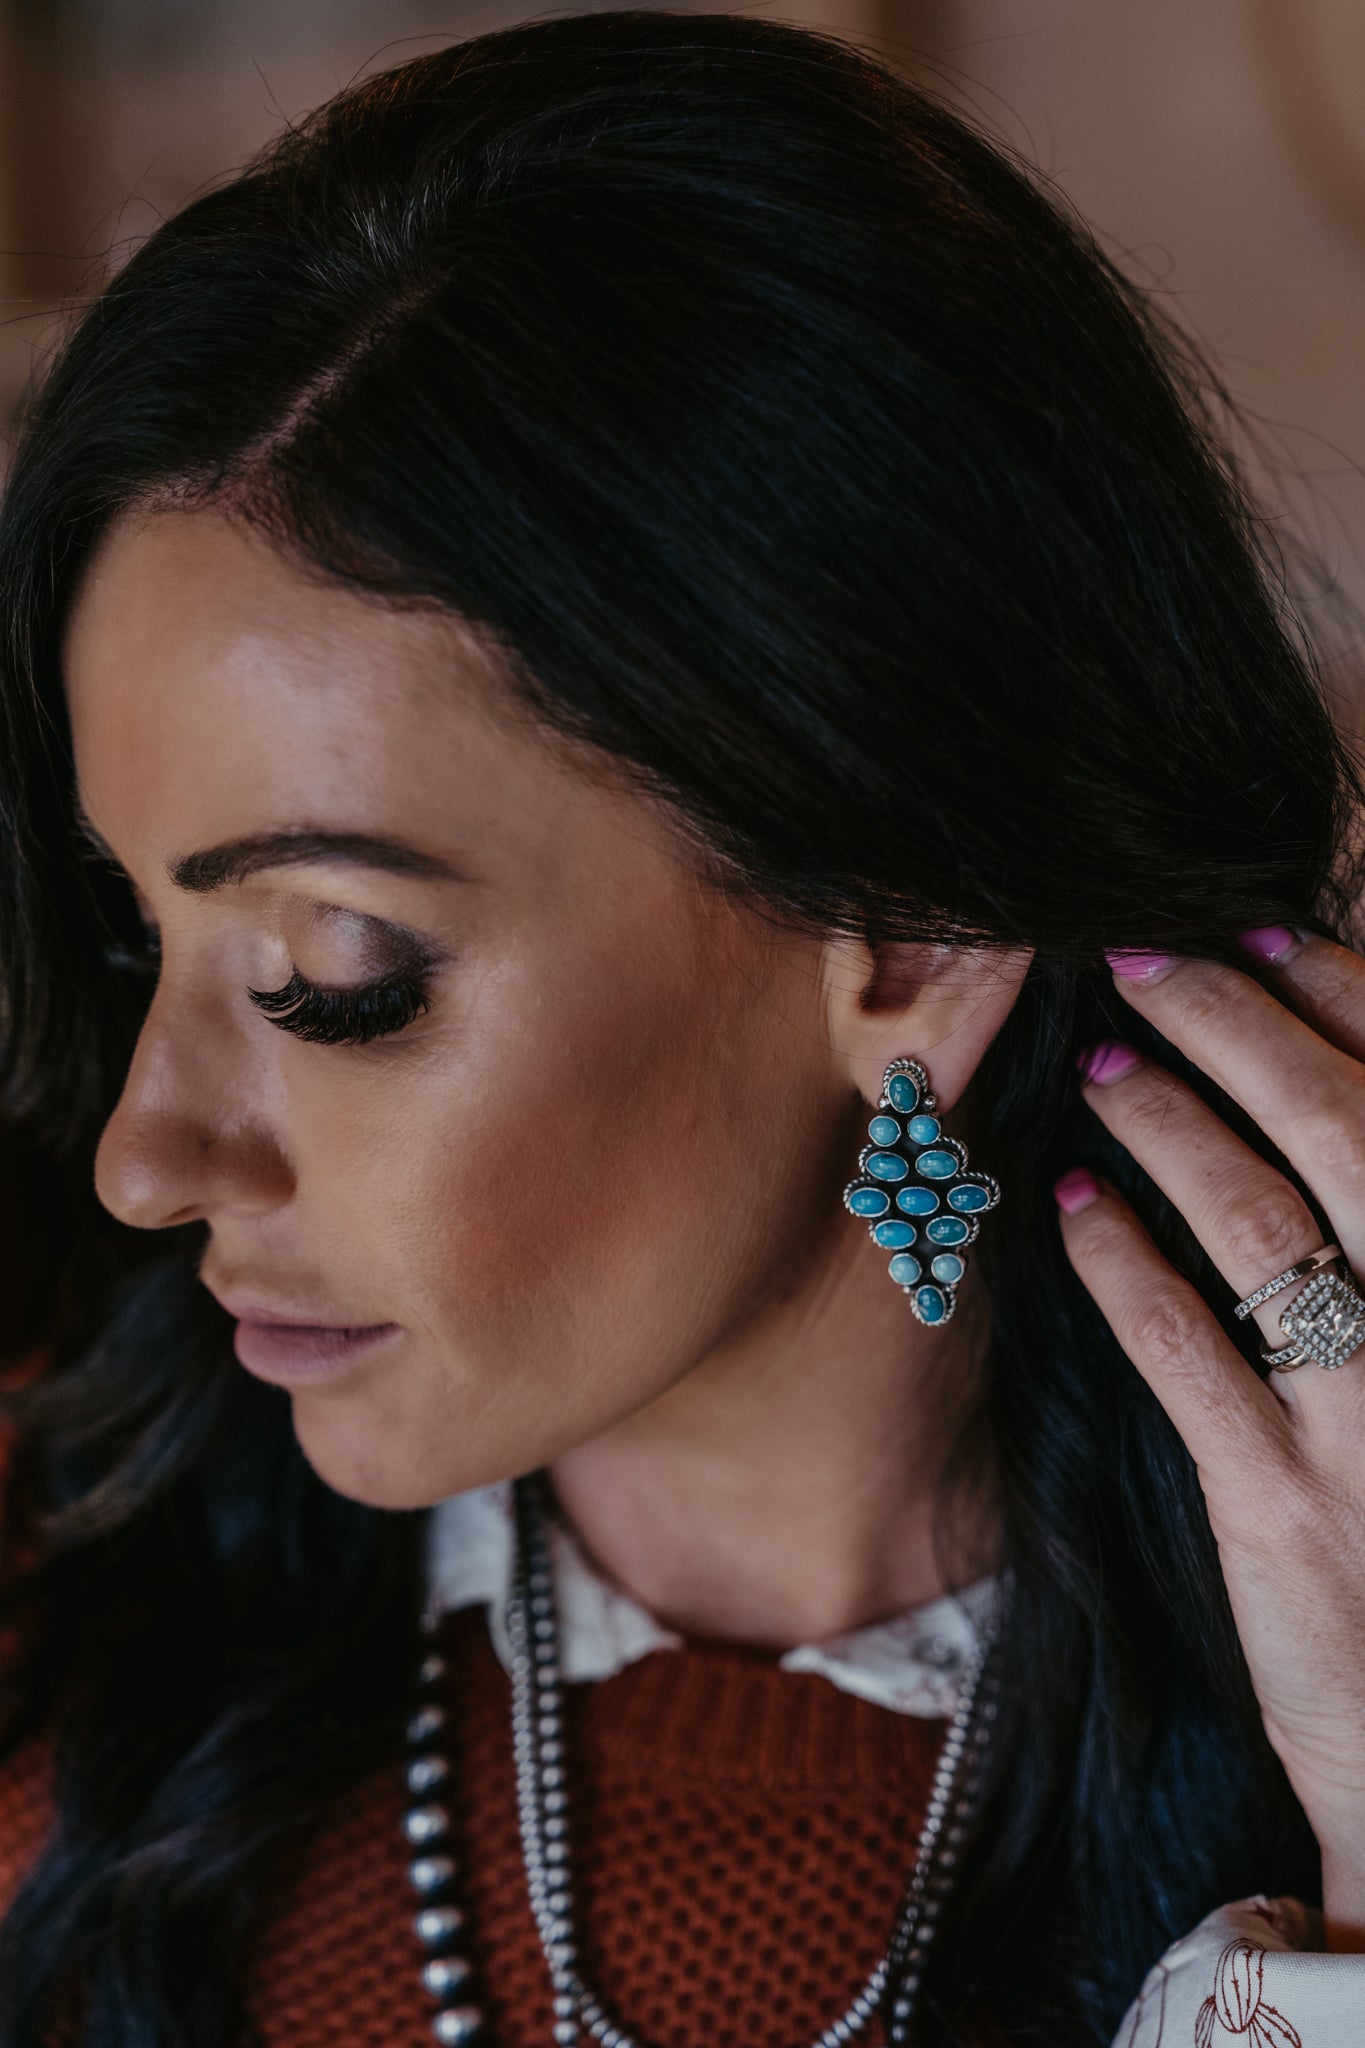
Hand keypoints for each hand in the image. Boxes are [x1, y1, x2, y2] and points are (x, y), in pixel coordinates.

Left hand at [1055, 927, 1364, 1949]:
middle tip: (1144, 958)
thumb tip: (1304, 1089)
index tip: (1262, 929)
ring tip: (1101, 1066)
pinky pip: (1187, 1351)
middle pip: (1345, 1130)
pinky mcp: (1286, 1504)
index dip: (1345, 994)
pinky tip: (1069, 1205)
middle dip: (1238, 1023)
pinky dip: (1120, 1263)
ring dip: (1168, 1122)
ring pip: (1261, 1223)